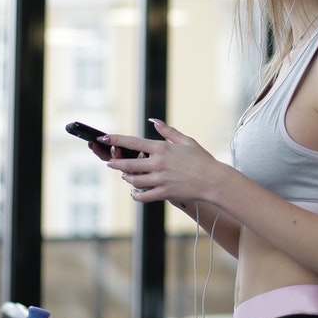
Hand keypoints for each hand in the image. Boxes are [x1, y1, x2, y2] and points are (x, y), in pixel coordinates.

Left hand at [101, 118, 221, 204]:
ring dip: (127, 177)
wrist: (213, 180)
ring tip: (125, 175)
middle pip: (129, 164)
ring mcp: (161, 180)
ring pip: (134, 180)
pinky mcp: (164, 193)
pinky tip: (134, 192)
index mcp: (162, 148)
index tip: (104, 137)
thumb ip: (167, 131)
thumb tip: (153, 121)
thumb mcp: (186, 141)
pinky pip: (144, 196)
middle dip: (116, 163)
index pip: (133, 142)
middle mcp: (159, 164)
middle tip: (109, 162)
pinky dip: (135, 195)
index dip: (116, 139)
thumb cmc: (201, 159)